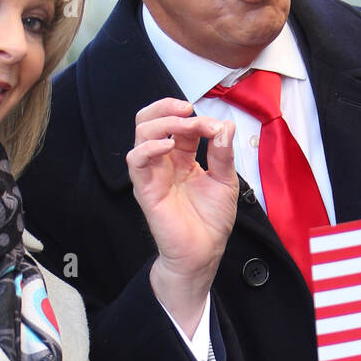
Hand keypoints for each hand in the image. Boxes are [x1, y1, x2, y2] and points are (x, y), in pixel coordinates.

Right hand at [126, 97, 237, 335]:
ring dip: (163, 122)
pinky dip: (149, 147)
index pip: (179, 125)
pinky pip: (136, 161)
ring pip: (141, 133)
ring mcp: (152, 174)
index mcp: (182, 158)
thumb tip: (225, 125)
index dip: (196, 118)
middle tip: (190, 111)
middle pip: (150, 120)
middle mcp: (164, 162)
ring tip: (185, 125)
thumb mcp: (225, 181)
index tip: (216, 127)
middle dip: (168, 108)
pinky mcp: (145, 189)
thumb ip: (223, 154)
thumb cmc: (210, 221)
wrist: (203, 253)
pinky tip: (169, 146)